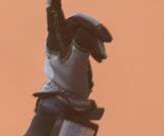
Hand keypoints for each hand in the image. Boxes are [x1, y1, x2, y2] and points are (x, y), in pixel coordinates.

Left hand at [36, 0, 112, 114]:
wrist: (70, 99)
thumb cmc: (68, 84)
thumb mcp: (75, 66)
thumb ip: (80, 48)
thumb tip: (85, 31)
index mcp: (55, 39)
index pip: (55, 16)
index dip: (55, 5)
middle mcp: (61, 37)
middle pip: (79, 21)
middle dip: (94, 28)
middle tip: (108, 38)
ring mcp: (71, 42)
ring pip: (88, 31)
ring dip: (98, 42)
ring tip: (102, 58)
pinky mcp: (79, 48)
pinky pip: (91, 40)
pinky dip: (97, 47)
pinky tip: (100, 59)